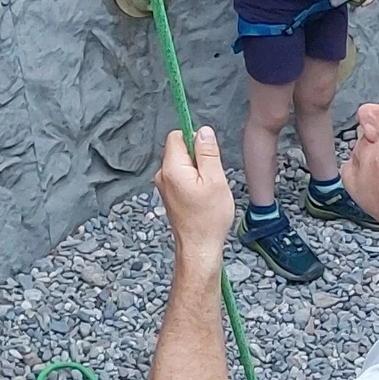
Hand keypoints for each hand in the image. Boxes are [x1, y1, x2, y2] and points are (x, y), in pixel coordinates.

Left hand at [156, 124, 236, 260]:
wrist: (199, 248)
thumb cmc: (208, 220)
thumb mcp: (215, 180)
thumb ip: (208, 153)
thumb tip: (203, 132)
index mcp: (172, 168)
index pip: (177, 136)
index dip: (195, 140)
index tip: (208, 155)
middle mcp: (163, 175)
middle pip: (179, 149)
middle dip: (198, 157)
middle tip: (211, 176)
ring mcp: (164, 186)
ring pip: (182, 164)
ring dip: (197, 171)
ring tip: (207, 189)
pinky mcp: (169, 194)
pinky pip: (181, 177)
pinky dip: (194, 182)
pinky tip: (202, 196)